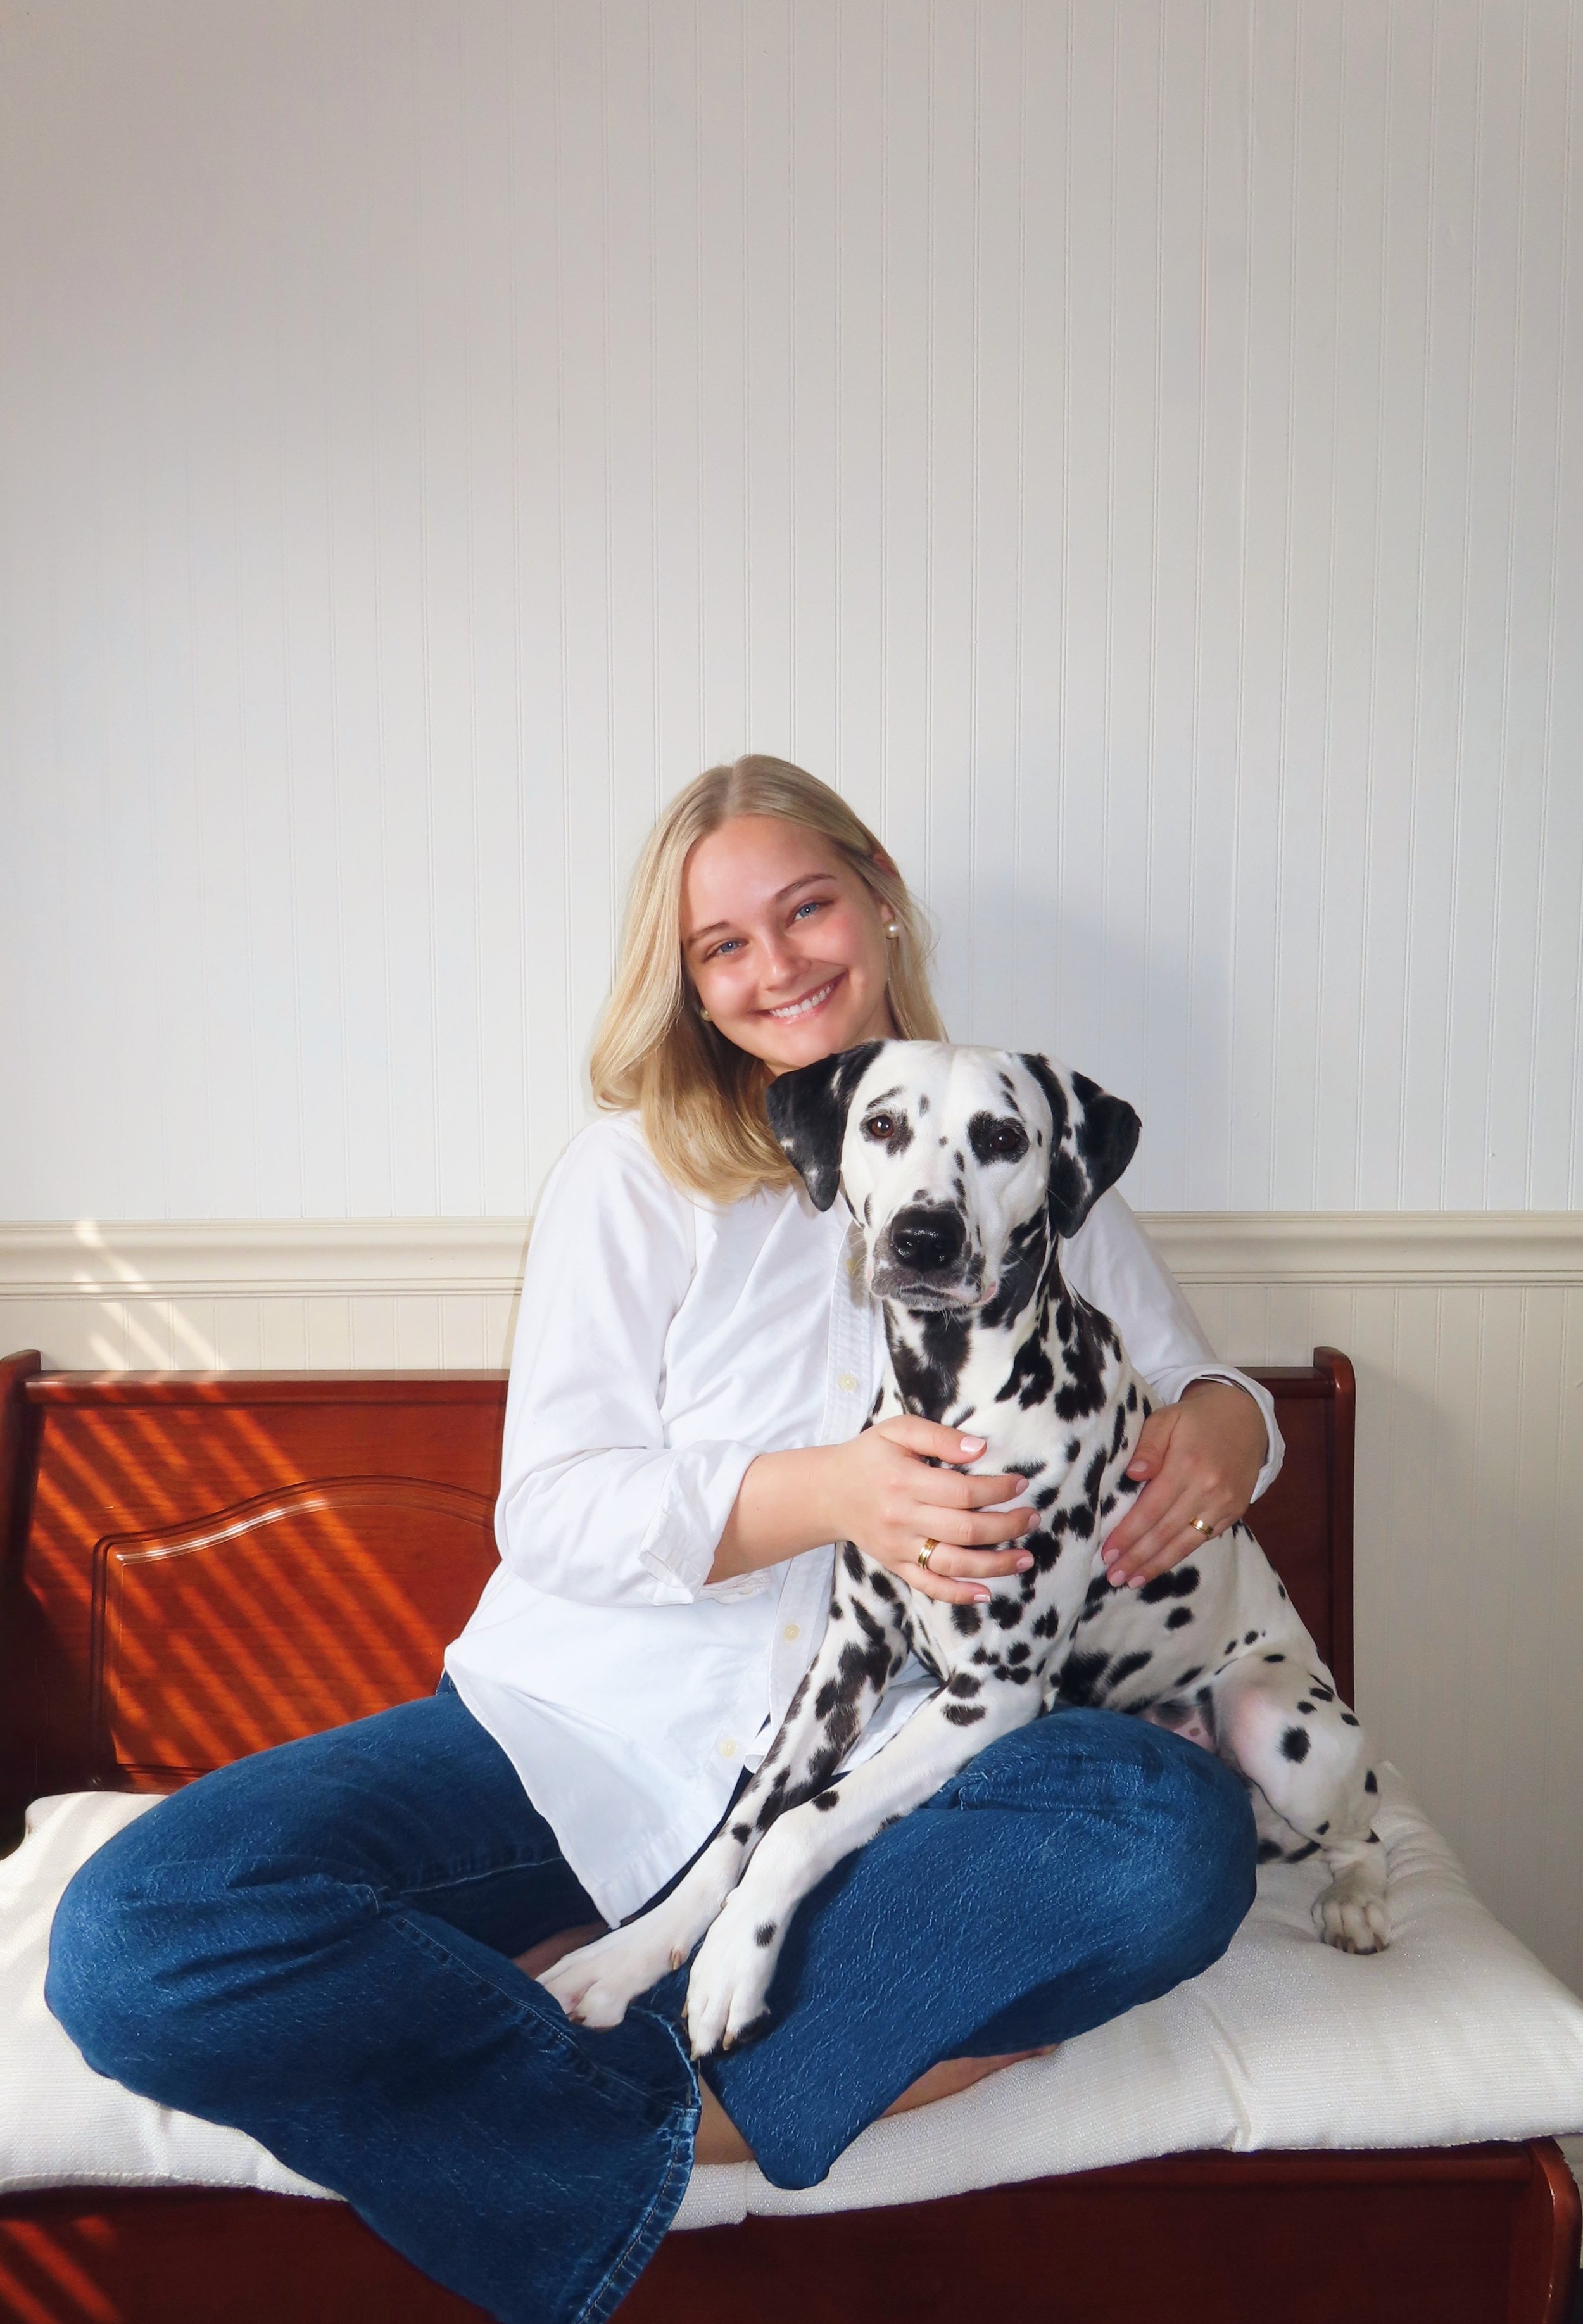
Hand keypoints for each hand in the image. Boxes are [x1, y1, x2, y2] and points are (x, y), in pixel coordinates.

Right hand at [823, 1416, 1033, 1607]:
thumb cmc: (870, 1456)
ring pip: (953, 1563)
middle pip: (964, 1529)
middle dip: (1006, 1526)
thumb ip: (938, 1436)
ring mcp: (900, 1546)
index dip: (996, 1490)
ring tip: (1025, 1558)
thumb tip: (980, 1449)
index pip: (962, 1491)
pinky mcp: (896, 1565)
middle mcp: (903, 1518)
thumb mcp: (898, 1430)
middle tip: (1032, 1518)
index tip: (1020, 1484)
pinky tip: (987, 1593)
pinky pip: (930, 1585)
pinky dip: (959, 1593)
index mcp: (905, 1481)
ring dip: (994, 1564)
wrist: (828, 1492)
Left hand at [1101, 1380, 1267, 1589]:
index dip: (1128, 1534)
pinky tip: (1158, 1566)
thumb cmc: (1193, 1419)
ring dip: (1155, 1565)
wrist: (1243, 1419)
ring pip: (1185, 1543)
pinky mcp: (1234, 1513)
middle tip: (1113, 1576)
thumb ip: (1147, 1445)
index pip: (1151, 1509)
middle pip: (1166, 1532)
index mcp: (1188, 1464)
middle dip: (1137, 1557)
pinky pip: (1202, 1539)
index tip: (1107, 1553)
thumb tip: (1133, 1474)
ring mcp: (1225, 1504)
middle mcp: (1209, 1489)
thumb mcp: (1166, 1418)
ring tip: (1130, 1581)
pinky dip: (1178, 1556)